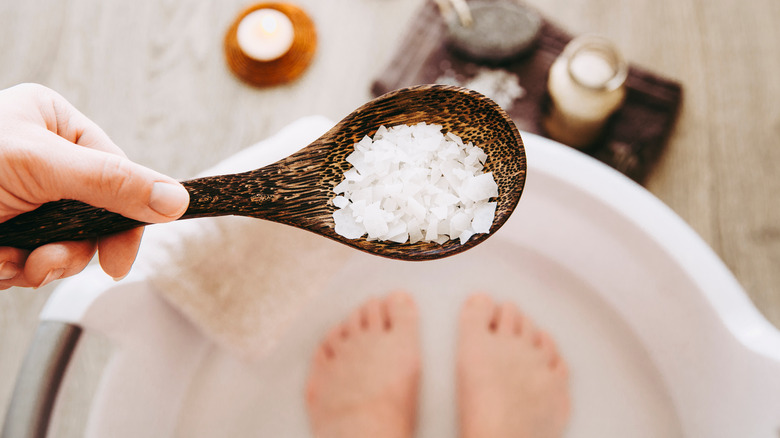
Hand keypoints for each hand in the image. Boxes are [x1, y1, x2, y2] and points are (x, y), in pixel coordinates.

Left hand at [0, 83, 188, 288]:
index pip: (118, 171)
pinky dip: (16, 271)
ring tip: (13, 260)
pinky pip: (35, 261)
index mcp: (54, 124)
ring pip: (68, 243)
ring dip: (44, 263)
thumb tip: (175, 198)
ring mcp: (26, 198)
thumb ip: (112, 183)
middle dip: (73, 246)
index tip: (121, 257)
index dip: (125, 216)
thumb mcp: (40, 166)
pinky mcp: (8, 232)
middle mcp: (43, 159)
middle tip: (50, 260)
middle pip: (96, 213)